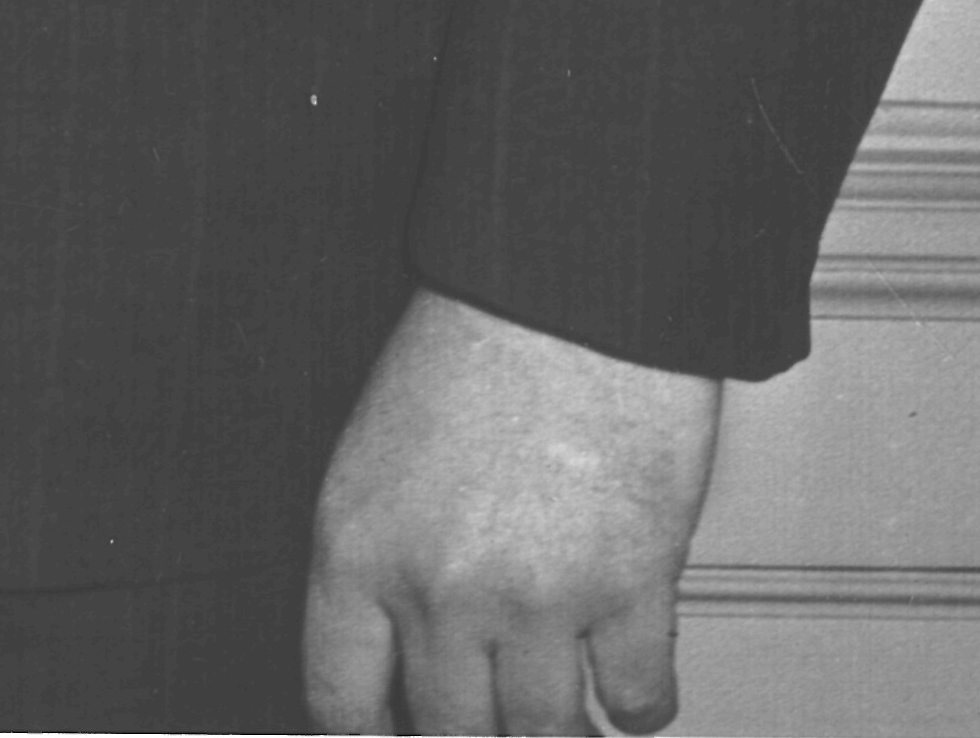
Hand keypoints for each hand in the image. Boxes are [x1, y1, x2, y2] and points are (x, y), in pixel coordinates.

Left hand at [301, 287, 721, 733]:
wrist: (572, 286)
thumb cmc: (476, 346)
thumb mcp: (378, 453)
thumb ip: (385, 559)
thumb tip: (408, 652)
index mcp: (357, 547)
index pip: (339, 701)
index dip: (372, 736)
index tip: (397, 735)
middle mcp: (439, 588)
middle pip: (451, 734)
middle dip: (475, 736)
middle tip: (494, 719)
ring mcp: (538, 599)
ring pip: (546, 735)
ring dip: (561, 733)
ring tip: (572, 719)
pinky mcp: (633, 590)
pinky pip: (640, 701)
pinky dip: (640, 706)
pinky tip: (631, 688)